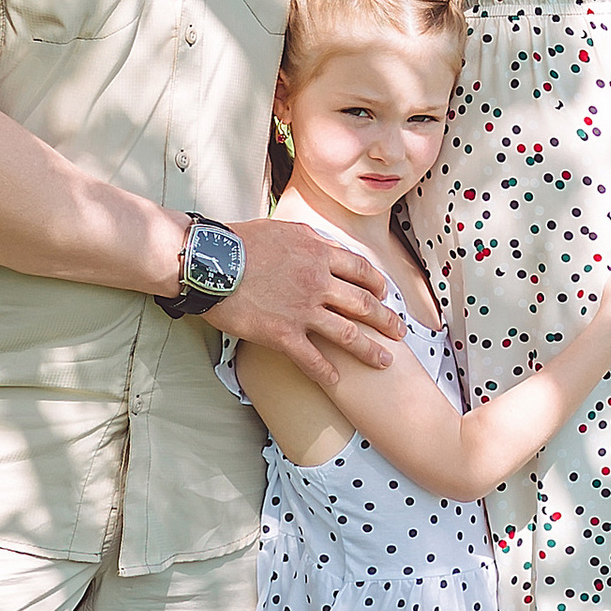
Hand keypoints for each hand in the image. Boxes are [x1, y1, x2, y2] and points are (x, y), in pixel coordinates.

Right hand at [213, 216, 400, 393]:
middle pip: (363, 304)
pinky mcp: (283, 335)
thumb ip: (311, 239)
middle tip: (399, 332)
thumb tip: (327, 245)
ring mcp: (302, 311)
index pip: (361, 270)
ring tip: (384, 361)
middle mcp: (318, 283)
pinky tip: (336, 381)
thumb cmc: (241, 243)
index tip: (385, 294)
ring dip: (369, 350)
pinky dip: (327, 373)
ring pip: (347, 334)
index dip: (377, 284)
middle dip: (386, 320)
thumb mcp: (284, 229)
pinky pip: (312, 359)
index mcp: (319, 255)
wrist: (211, 262)